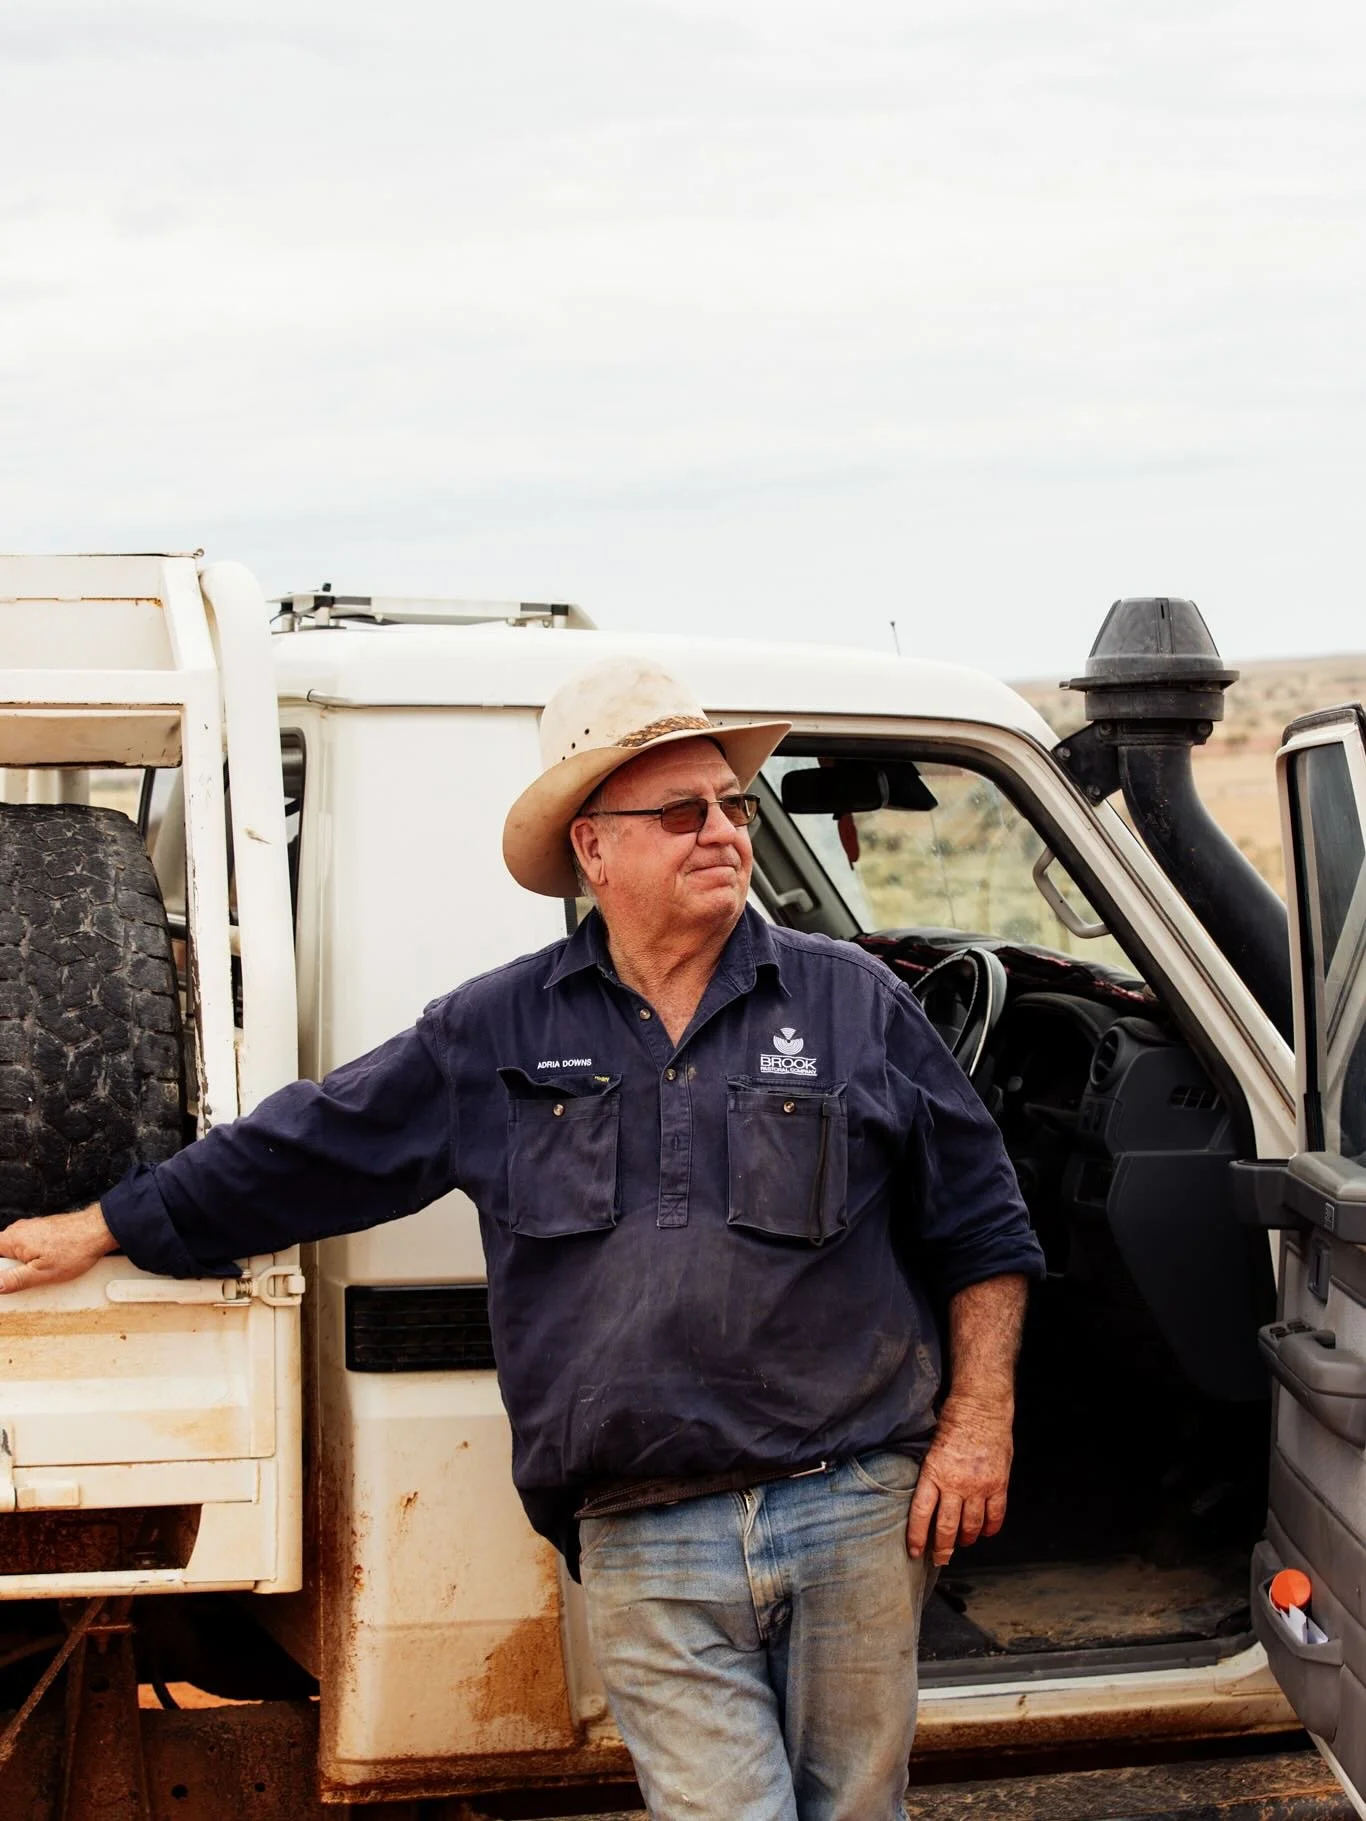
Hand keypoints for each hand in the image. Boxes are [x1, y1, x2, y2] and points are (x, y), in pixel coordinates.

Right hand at [0, 1205, 117, 1292]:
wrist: (99, 1230)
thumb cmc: (76, 1249)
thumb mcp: (43, 1273)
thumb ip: (15, 1280)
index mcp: (12, 1239)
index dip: (0, 1271)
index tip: (6, 1280)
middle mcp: (18, 1230)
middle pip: (2, 1253)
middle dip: (10, 1269)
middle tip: (28, 1277)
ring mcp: (31, 1228)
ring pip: (16, 1251)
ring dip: (23, 1264)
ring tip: (43, 1270)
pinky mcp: (42, 1230)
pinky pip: (29, 1246)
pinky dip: (34, 1257)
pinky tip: (50, 1262)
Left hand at [907, 1394, 1013, 1565]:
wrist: (982, 1406)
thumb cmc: (955, 1421)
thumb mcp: (931, 1447)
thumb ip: (931, 1475)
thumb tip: (927, 1499)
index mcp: (934, 1472)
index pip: (921, 1513)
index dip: (917, 1536)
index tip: (915, 1550)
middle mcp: (956, 1483)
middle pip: (947, 1527)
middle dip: (942, 1548)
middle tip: (940, 1559)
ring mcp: (979, 1486)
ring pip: (972, 1526)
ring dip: (966, 1539)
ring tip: (962, 1542)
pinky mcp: (998, 1484)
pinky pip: (996, 1516)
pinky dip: (990, 1528)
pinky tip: (985, 1532)